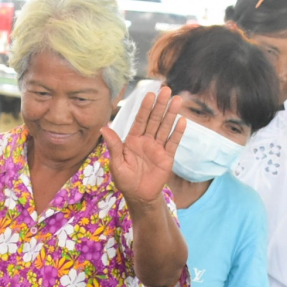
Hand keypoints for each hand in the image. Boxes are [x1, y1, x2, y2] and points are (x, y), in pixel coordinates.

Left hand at [101, 86, 185, 206]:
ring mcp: (158, 148)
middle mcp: (146, 141)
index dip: (145, 108)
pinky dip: (177, 132)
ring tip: (177, 100)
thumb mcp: (116, 163)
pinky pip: (173, 143)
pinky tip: (182, 121)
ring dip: (171, 114)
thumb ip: (114, 145)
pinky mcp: (167, 157)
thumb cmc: (125, 180)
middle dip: (160, 105)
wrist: (139, 196)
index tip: (149, 94)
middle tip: (166, 90)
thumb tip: (104, 128)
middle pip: (154, 120)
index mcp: (133, 140)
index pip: (140, 120)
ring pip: (165, 128)